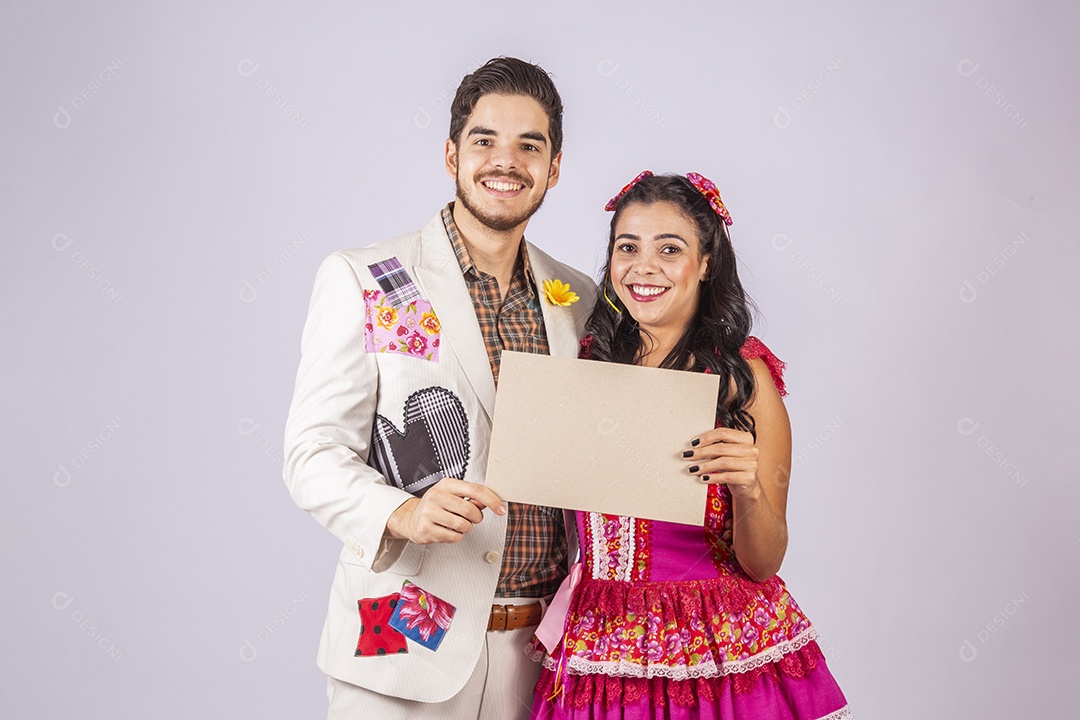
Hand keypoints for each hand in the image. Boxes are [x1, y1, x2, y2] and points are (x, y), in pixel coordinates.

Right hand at [385, 477, 506, 544]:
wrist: (411, 518)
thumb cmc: (436, 506)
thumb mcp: (453, 495)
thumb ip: (472, 498)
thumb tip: (490, 502)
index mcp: (446, 484)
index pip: (475, 490)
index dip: (492, 500)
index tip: (501, 508)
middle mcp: (436, 496)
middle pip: (470, 510)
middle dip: (476, 518)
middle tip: (472, 519)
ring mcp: (429, 512)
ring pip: (463, 525)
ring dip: (466, 528)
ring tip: (456, 524)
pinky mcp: (426, 529)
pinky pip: (454, 537)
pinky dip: (456, 536)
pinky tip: (447, 530)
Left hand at [683, 427, 761, 499]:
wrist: (746, 484)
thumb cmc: (733, 465)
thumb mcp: (726, 452)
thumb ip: (715, 445)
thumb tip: (692, 445)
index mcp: (746, 437)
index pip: (723, 433)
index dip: (706, 437)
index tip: (693, 443)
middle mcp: (751, 449)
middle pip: (721, 448)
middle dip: (701, 452)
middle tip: (688, 455)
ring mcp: (752, 464)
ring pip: (723, 462)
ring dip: (705, 466)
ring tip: (692, 468)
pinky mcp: (749, 478)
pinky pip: (727, 477)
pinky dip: (713, 477)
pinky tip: (703, 478)